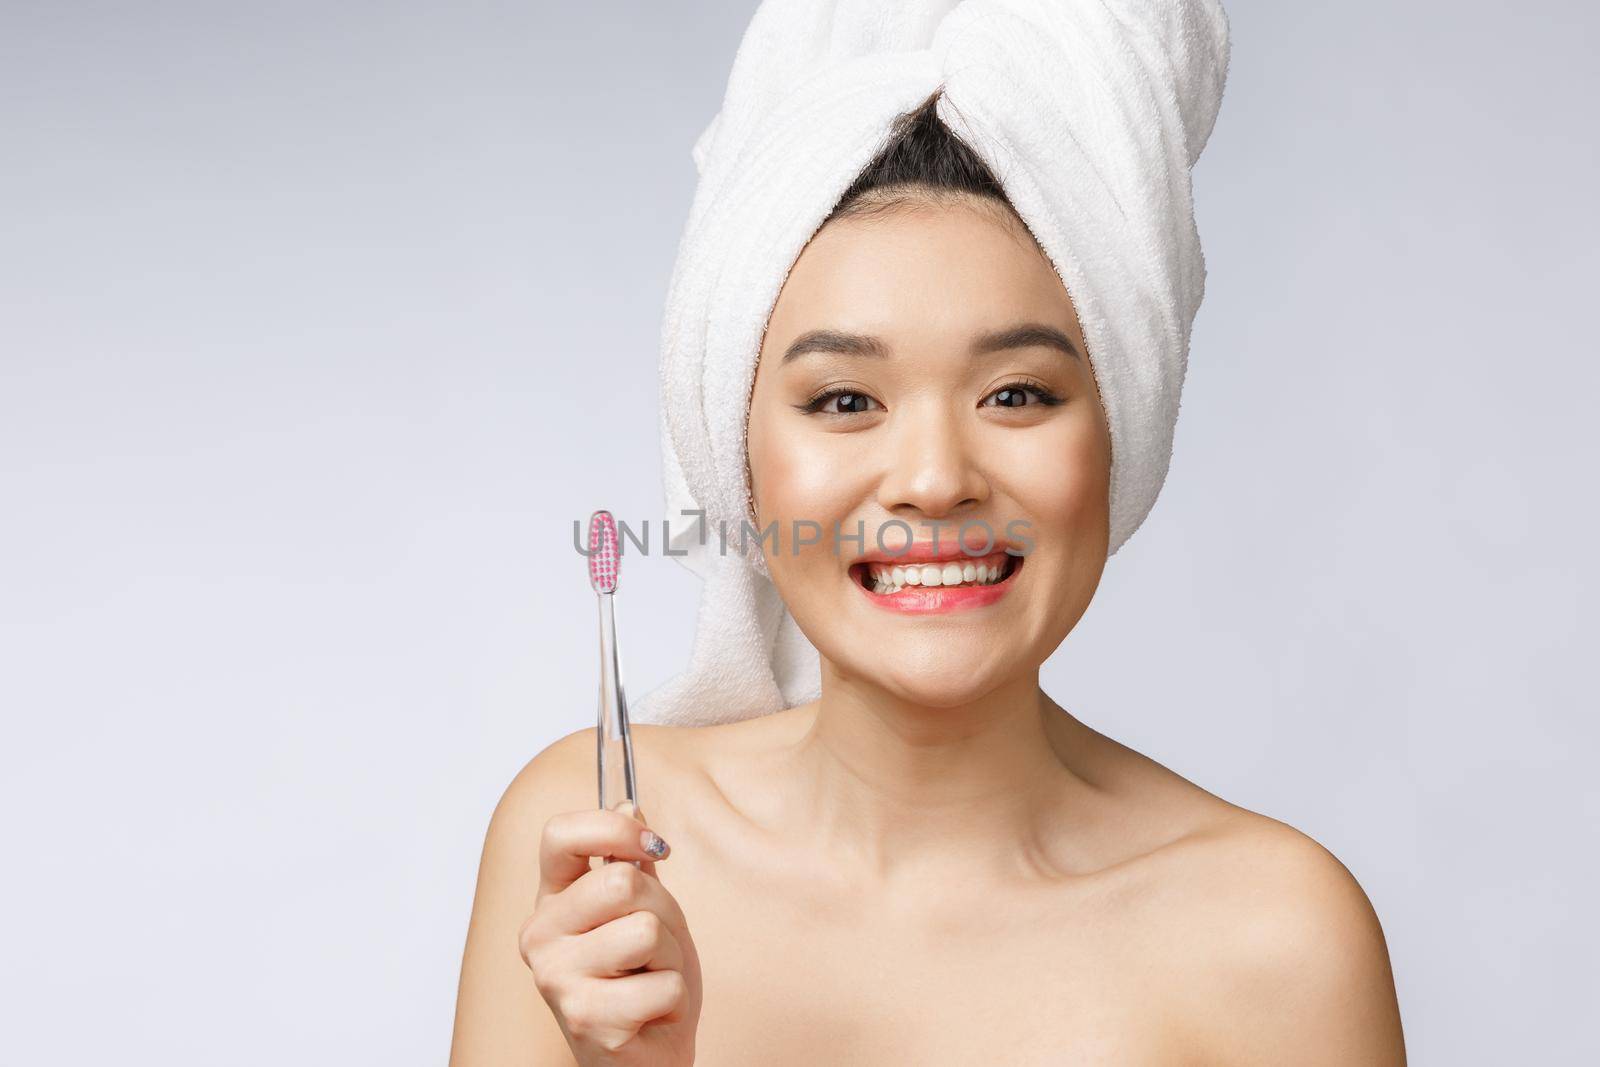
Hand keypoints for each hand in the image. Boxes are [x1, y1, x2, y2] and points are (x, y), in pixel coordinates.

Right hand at [519, 803, 701, 1065]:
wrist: (646, 1055)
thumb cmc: (642, 979)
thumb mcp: (643, 908)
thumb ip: (630, 861)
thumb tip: (629, 801)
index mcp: (551, 900)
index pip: (559, 834)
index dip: (613, 828)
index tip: (652, 846)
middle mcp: (540, 936)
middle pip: (621, 882)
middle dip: (663, 910)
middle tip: (655, 945)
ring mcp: (557, 979)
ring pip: (646, 929)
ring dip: (671, 956)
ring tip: (652, 977)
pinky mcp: (586, 1019)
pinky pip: (662, 982)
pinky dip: (674, 997)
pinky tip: (651, 1011)